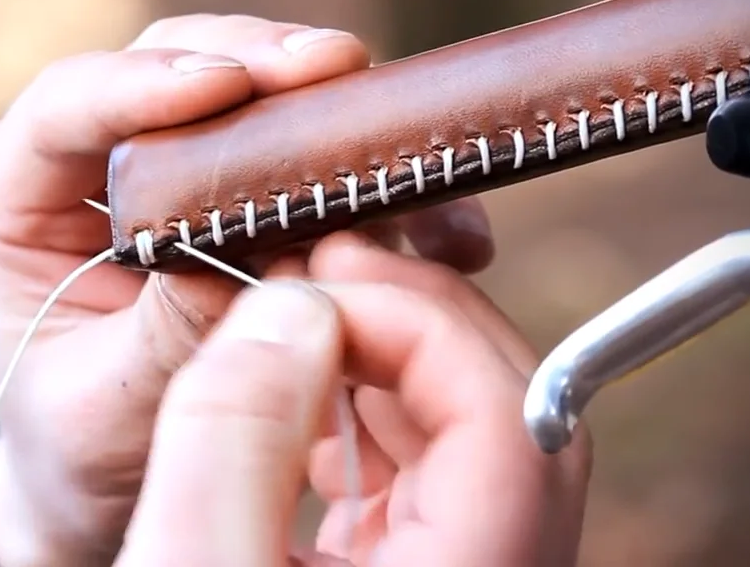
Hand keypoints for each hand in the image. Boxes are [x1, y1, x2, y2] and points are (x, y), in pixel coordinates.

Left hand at [0, 15, 497, 564]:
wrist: (116, 478)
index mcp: (22, 201)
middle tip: (333, 66)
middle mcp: (100, 161)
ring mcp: (185, 167)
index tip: (217, 86)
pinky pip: (320, 161)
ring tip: (400, 153)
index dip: (138, 85)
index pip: (64, 109)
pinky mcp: (255, 194)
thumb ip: (163, 338)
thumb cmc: (80, 439)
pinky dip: (380, 182)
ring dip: (331, 113)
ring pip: (254, 92)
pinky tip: (444, 230)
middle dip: (256, 62)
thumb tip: (264, 263)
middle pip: (173, 63)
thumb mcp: (103, 409)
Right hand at [117, 263, 592, 566]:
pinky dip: (360, 413)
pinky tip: (293, 397)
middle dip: (414, 322)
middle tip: (316, 274)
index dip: (428, 324)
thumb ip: (234, 432)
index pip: (515, 424)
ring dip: (386, 360)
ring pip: (464, 436)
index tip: (322, 283)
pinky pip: (414, 475)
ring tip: (294, 324)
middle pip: (509, 416)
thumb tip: (295, 308)